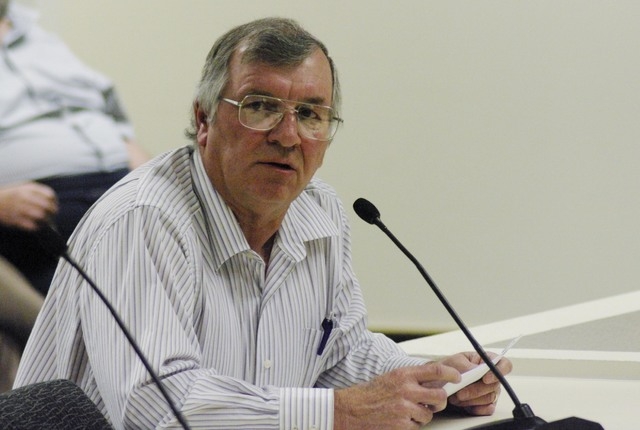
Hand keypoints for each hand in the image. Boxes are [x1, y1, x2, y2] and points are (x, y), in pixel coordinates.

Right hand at [0, 182, 57, 230]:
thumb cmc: (10, 195)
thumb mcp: (22, 187)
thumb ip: (37, 191)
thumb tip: (53, 200)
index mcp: (28, 188)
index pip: (49, 194)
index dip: (54, 201)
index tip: (54, 205)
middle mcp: (24, 197)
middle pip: (47, 206)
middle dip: (53, 211)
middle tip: (52, 215)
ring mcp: (19, 208)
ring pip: (41, 216)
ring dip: (46, 220)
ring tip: (46, 221)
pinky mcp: (15, 219)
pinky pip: (32, 225)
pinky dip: (36, 226)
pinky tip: (36, 225)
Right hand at [334, 362, 460, 429]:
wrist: (350, 410)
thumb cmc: (370, 393)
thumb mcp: (391, 378)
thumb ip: (411, 379)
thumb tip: (433, 382)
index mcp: (403, 374)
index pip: (436, 370)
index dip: (451, 374)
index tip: (457, 378)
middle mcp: (406, 389)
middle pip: (439, 395)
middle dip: (440, 401)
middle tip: (434, 403)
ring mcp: (404, 407)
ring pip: (429, 414)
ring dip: (422, 415)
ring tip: (408, 412)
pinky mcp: (401, 424)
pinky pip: (417, 426)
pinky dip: (412, 425)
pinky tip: (400, 420)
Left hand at [440, 352, 512, 415]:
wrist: (440, 381)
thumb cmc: (450, 368)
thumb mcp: (455, 361)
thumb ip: (467, 365)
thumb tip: (475, 371)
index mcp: (487, 361)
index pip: (504, 365)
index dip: (498, 371)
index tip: (485, 378)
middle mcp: (492, 376)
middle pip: (495, 384)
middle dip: (476, 390)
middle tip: (461, 392)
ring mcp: (490, 391)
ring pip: (490, 397)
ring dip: (472, 399)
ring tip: (456, 397)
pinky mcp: (486, 404)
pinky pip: (488, 409)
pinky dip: (476, 408)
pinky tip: (466, 406)